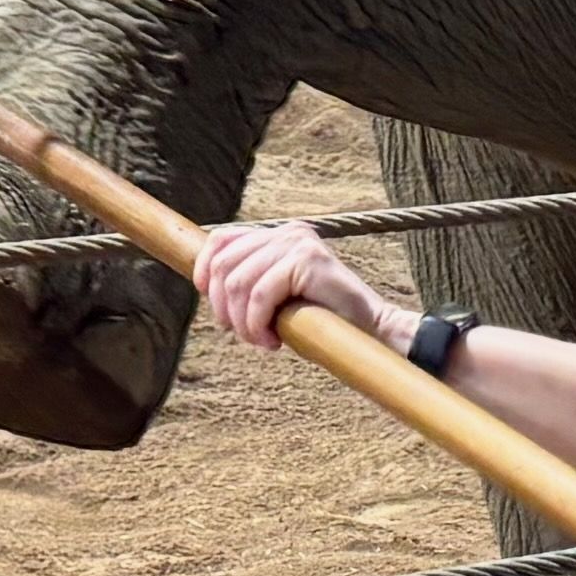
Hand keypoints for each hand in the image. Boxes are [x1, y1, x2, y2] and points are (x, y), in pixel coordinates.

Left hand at [193, 218, 407, 355]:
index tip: (212, 304)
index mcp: (279, 235)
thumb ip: (249, 283)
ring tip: (261, 341)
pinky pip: (259, 296)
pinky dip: (257, 325)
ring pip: (237, 283)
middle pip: (223, 264)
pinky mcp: (307, 260)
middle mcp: (287, 232)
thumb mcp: (277, 296)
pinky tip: (274, 342)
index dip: (204, 271)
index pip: (221, 239)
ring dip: (242, 323)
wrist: (371, 332)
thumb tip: (205, 285)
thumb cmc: (321, 321)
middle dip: (223, 308)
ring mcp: (298, 243)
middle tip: (245, 335)